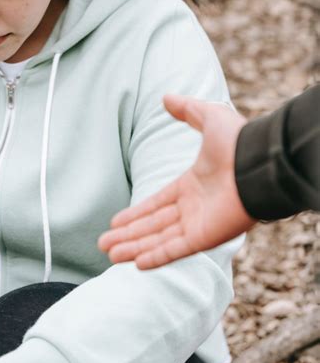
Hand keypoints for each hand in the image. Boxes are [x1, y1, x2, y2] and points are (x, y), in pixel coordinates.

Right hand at [99, 94, 255, 268]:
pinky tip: (137, 264)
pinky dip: (157, 256)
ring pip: (158, 239)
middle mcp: (193, 208)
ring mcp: (199, 224)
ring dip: (134, 248)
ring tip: (110, 255)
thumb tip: (166, 98)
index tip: (117, 222)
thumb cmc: (238, 140)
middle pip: (153, 225)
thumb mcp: (209, 117)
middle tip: (103, 244)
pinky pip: (175, 249)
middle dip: (128, 235)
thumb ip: (187, 110)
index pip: (158, 203)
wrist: (259, 162)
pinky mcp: (205, 237)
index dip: (137, 213)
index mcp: (192, 185)